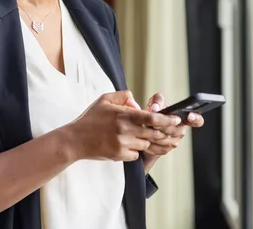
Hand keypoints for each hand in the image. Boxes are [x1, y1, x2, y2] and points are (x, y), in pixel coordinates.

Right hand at [65, 91, 181, 161]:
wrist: (75, 140)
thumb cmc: (90, 119)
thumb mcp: (104, 100)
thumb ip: (123, 96)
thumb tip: (136, 101)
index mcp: (123, 115)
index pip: (152, 118)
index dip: (167, 119)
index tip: (176, 119)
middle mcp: (125, 130)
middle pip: (154, 133)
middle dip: (165, 132)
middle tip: (174, 130)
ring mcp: (123, 144)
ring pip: (147, 144)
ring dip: (150, 141)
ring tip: (150, 137)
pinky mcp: (120, 155)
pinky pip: (136, 153)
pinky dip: (137, 149)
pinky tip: (132, 144)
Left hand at [143, 93, 204, 159]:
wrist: (142, 133)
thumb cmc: (151, 116)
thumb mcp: (154, 105)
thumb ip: (157, 101)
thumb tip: (156, 107)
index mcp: (181, 117)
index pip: (196, 120)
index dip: (196, 119)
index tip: (190, 116)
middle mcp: (180, 130)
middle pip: (175, 130)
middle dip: (162, 126)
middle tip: (151, 123)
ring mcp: (174, 141)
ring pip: (166, 139)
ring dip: (154, 135)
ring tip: (145, 130)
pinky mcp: (166, 149)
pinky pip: (159, 147)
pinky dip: (150, 142)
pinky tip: (145, 138)